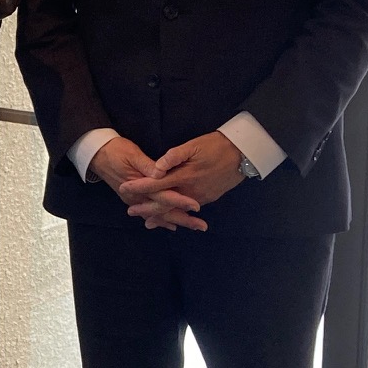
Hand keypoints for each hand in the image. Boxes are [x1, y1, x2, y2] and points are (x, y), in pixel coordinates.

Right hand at [90, 136, 203, 230]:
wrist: (96, 155)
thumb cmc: (115, 150)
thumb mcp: (132, 154)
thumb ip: (147, 165)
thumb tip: (160, 172)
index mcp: (138, 185)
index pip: (162, 196)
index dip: (179, 201)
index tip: (196, 206)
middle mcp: (136, 197)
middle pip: (163, 211)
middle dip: (183, 219)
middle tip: (201, 226)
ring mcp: (134, 200)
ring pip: (158, 214)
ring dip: (176, 221)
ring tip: (194, 227)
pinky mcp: (133, 199)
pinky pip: (150, 212)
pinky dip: (161, 220)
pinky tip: (172, 225)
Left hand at [119, 131, 246, 231]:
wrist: (243, 154)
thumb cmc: (216, 146)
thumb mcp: (194, 146)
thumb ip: (173, 157)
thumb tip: (156, 168)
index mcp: (184, 176)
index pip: (156, 184)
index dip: (139, 187)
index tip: (124, 188)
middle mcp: (191, 190)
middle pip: (164, 204)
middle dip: (147, 209)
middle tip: (131, 211)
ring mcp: (201, 196)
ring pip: (177, 210)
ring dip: (161, 216)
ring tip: (147, 221)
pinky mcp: (209, 198)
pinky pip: (188, 209)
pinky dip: (177, 214)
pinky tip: (171, 217)